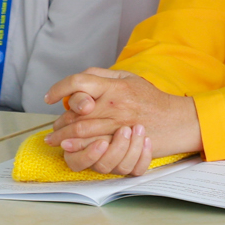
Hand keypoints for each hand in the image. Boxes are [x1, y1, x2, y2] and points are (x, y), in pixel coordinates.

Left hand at [42, 68, 200, 172]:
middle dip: (59, 123)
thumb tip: (79, 80)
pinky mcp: (121, 141)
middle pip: (75, 114)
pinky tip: (69, 149)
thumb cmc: (150, 98)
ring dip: (64, 138)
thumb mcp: (128, 77)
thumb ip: (103, 75)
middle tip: (52, 129)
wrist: (175, 120)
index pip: (79, 83)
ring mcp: (118, 124)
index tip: (49, 98)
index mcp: (114, 86)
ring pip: (81, 133)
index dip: (59, 89)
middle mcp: (114, 104)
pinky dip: (78, 148)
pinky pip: (94, 146)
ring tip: (55, 140)